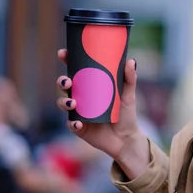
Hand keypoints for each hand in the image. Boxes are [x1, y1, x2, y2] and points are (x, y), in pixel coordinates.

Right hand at [56, 49, 146, 166]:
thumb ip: (130, 79)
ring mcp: (78, 112)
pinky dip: (72, 123)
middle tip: (68, 81)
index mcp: (90, 85)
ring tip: (73, 102)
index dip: (67, 61)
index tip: (63, 54)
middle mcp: (81, 97)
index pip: (76, 70)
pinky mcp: (78, 127)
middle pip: (65, 86)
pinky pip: (71, 124)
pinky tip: (78, 122)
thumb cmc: (126, 113)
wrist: (126, 138)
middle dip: (61, 81)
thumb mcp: (129, 95)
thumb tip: (131, 61)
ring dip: (64, 101)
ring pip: (63, 103)